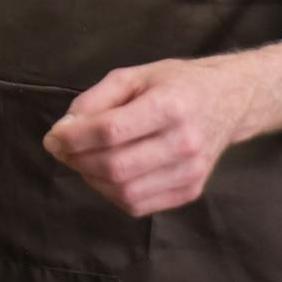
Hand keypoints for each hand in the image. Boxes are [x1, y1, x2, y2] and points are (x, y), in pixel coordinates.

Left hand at [41, 57, 254, 217]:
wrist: (228, 101)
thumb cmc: (176, 83)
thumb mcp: (134, 75)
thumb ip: (96, 98)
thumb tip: (65, 128)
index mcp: (171, 106)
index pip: (111, 131)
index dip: (74, 137)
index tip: (53, 136)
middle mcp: (184, 143)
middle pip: (116, 166)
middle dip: (77, 160)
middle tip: (62, 149)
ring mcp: (190, 172)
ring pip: (124, 192)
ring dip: (91, 179)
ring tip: (82, 159)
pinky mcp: (191, 191)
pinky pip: (138, 205)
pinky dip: (112, 193)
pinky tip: (106, 173)